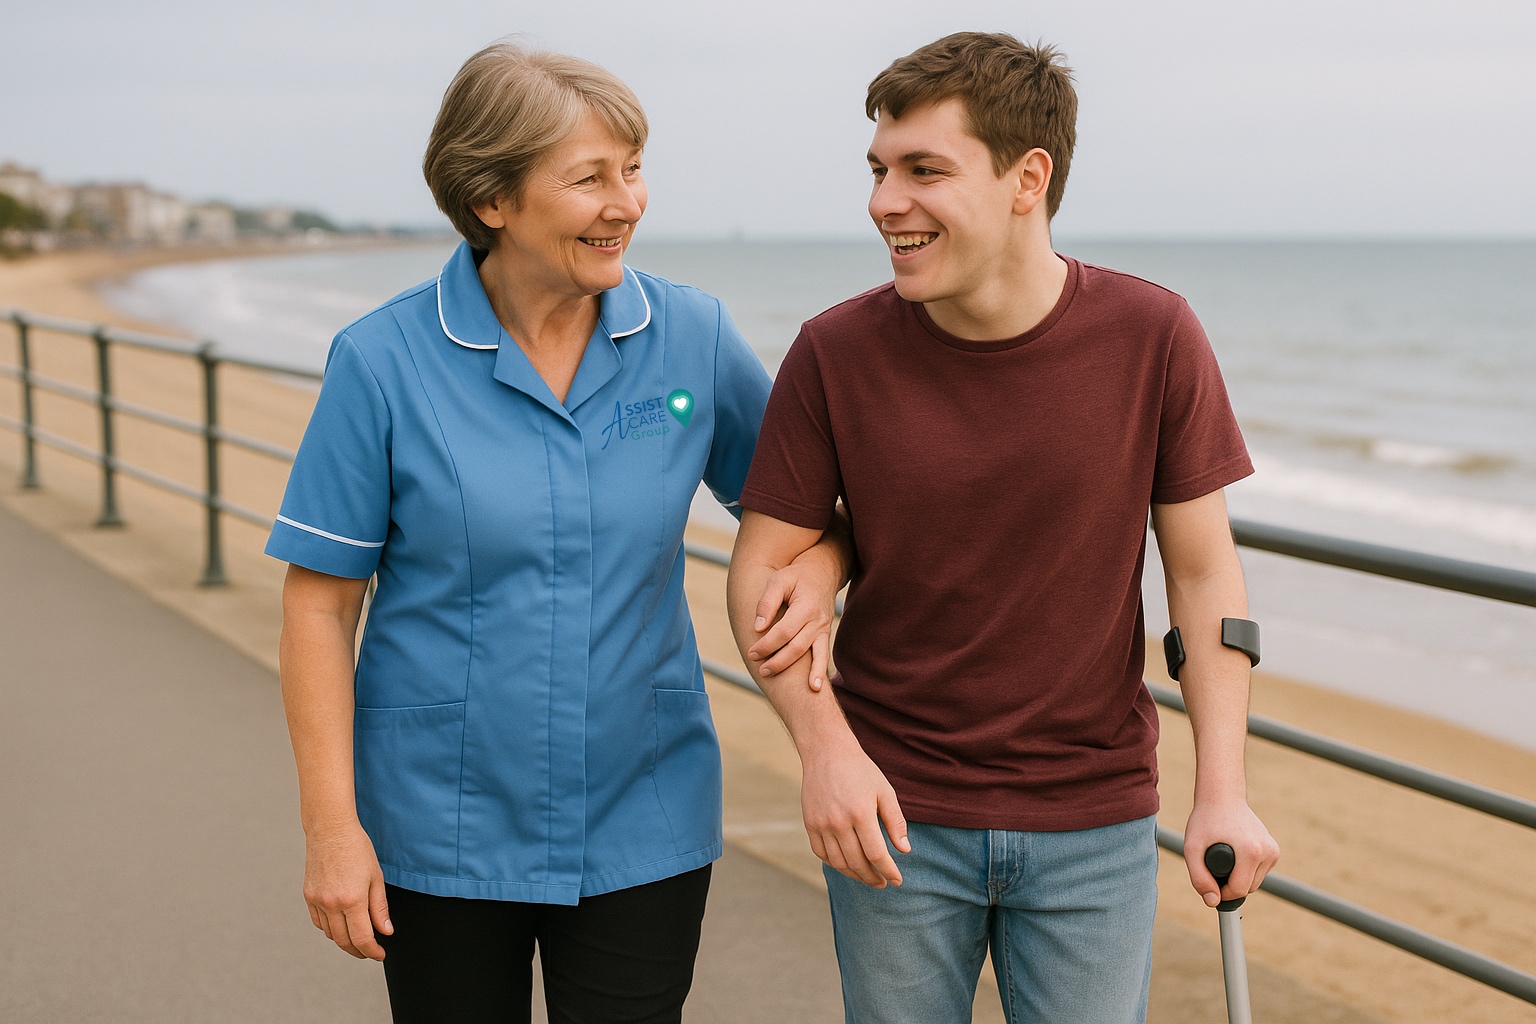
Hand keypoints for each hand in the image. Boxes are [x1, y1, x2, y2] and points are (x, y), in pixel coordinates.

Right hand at [303, 821, 392, 959]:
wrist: (330, 830)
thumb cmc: (357, 849)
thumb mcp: (376, 877)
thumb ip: (380, 908)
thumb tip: (386, 931)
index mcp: (352, 899)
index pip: (362, 938)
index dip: (372, 951)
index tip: (380, 954)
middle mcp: (331, 904)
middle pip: (344, 941)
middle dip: (359, 951)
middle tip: (371, 951)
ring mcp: (317, 901)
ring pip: (330, 934)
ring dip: (344, 941)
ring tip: (358, 938)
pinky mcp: (308, 896)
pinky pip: (319, 922)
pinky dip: (330, 929)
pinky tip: (341, 925)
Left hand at [747, 547, 839, 690]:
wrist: (821, 572)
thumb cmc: (795, 576)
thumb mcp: (778, 580)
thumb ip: (766, 602)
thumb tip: (758, 627)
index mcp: (806, 606)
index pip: (784, 632)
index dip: (767, 644)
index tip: (751, 652)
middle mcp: (818, 620)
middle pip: (798, 647)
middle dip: (778, 661)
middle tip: (761, 670)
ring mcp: (824, 629)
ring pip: (815, 655)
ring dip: (803, 673)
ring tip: (800, 690)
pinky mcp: (824, 635)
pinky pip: (823, 656)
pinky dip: (820, 672)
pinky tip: (815, 688)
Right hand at [800, 732, 911, 887]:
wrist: (827, 752)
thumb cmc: (861, 771)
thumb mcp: (885, 791)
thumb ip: (896, 822)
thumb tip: (905, 850)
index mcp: (861, 813)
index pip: (877, 854)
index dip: (889, 871)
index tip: (897, 881)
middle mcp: (839, 822)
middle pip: (857, 862)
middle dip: (872, 878)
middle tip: (883, 883)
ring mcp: (821, 824)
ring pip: (838, 862)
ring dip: (854, 875)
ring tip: (867, 876)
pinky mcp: (809, 823)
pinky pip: (821, 853)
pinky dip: (835, 864)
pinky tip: (847, 864)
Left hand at [1182, 799, 1278, 906]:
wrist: (1222, 797)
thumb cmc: (1206, 821)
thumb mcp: (1192, 848)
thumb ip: (1199, 878)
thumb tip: (1213, 902)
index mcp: (1251, 851)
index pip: (1238, 890)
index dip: (1220, 892)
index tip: (1209, 880)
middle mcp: (1267, 851)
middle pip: (1247, 889)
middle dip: (1229, 884)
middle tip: (1212, 864)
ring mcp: (1273, 851)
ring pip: (1254, 883)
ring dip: (1238, 878)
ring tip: (1223, 857)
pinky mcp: (1275, 850)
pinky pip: (1259, 873)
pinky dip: (1246, 870)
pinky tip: (1234, 854)